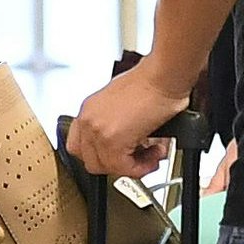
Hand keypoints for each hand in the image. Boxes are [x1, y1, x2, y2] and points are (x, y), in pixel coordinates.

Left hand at [67, 64, 195, 181]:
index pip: (79, 146)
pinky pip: (123, 168)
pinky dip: (142, 167)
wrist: (164, 75)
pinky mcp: (113, 140)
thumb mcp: (123, 101)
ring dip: (131, 166)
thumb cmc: (152, 81)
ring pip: (106, 167)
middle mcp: (88, 120)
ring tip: (151, 154)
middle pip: (90, 160)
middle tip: (137, 158)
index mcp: (89, 110)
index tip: (118, 156)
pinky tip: (155, 153)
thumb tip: (127, 142)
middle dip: (116, 164)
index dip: (101, 156)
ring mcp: (97, 130)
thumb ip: (117, 123)